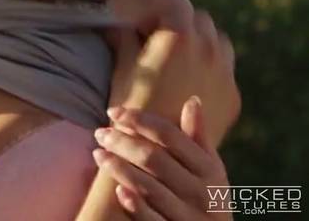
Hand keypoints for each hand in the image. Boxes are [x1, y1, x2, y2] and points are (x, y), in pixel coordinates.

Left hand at [93, 97, 230, 219]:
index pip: (170, 136)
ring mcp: (188, 215)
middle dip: (123, 142)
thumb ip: (198, 137)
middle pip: (154, 159)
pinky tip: (118, 191)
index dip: (140, 120)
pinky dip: (135, 205)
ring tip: (98, 154)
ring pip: (148, 187)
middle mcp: (201, 191)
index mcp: (209, 168)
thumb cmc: (209, 196)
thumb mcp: (211, 169)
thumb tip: (192, 100)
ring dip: (119, 168)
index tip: (114, 111)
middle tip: (100, 133)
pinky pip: (152, 219)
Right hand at [98, 0, 240, 145]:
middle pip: (204, 22)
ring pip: (222, 45)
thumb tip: (112, 24)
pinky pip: (226, 73)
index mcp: (180, 36)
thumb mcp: (122, 68)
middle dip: (186, 27)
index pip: (178, 8)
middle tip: (165, 43)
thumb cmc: (130, 106)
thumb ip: (123, 38)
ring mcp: (225, 75)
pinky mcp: (233, 97)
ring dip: (205, 46)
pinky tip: (192, 86)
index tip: (149, 26)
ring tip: (182, 63)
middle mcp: (209, 50)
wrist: (155, 152)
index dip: (161, 15)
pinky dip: (213, 72)